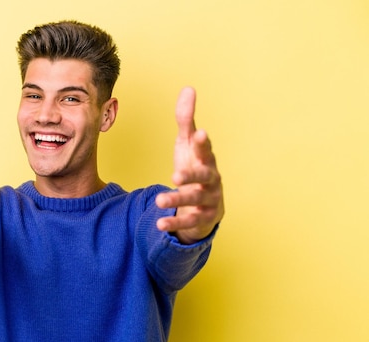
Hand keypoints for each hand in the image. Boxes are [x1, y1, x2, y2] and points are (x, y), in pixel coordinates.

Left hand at [155, 87, 223, 243]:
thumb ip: (186, 120)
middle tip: (175, 176)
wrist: (206, 204)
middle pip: (204, 177)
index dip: (203, 143)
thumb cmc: (195, 168)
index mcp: (207, 160)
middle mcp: (211, 180)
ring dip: (177, 200)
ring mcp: (208, 201)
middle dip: (191, 176)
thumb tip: (188, 88)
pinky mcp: (202, 219)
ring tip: (160, 201)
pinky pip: (188, 221)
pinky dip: (174, 222)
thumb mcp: (188, 144)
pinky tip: (159, 223)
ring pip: (195, 201)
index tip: (200, 134)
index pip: (206, 150)